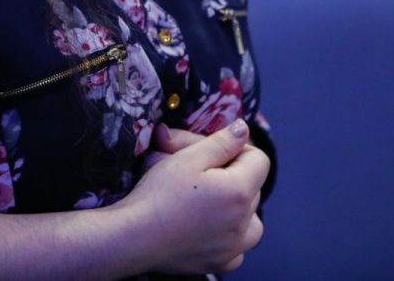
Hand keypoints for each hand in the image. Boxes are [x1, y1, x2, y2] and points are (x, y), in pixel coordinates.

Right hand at [117, 118, 268, 274]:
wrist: (134, 237)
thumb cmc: (159, 195)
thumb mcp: (188, 158)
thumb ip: (222, 142)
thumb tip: (243, 130)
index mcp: (239, 191)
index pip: (259, 160)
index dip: (238, 149)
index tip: (215, 151)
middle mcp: (245, 223)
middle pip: (252, 187)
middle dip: (232, 175)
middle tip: (199, 171)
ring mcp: (234, 247)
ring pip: (251, 219)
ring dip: (237, 206)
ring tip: (208, 198)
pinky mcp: (220, 263)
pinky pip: (238, 247)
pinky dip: (229, 236)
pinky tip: (207, 226)